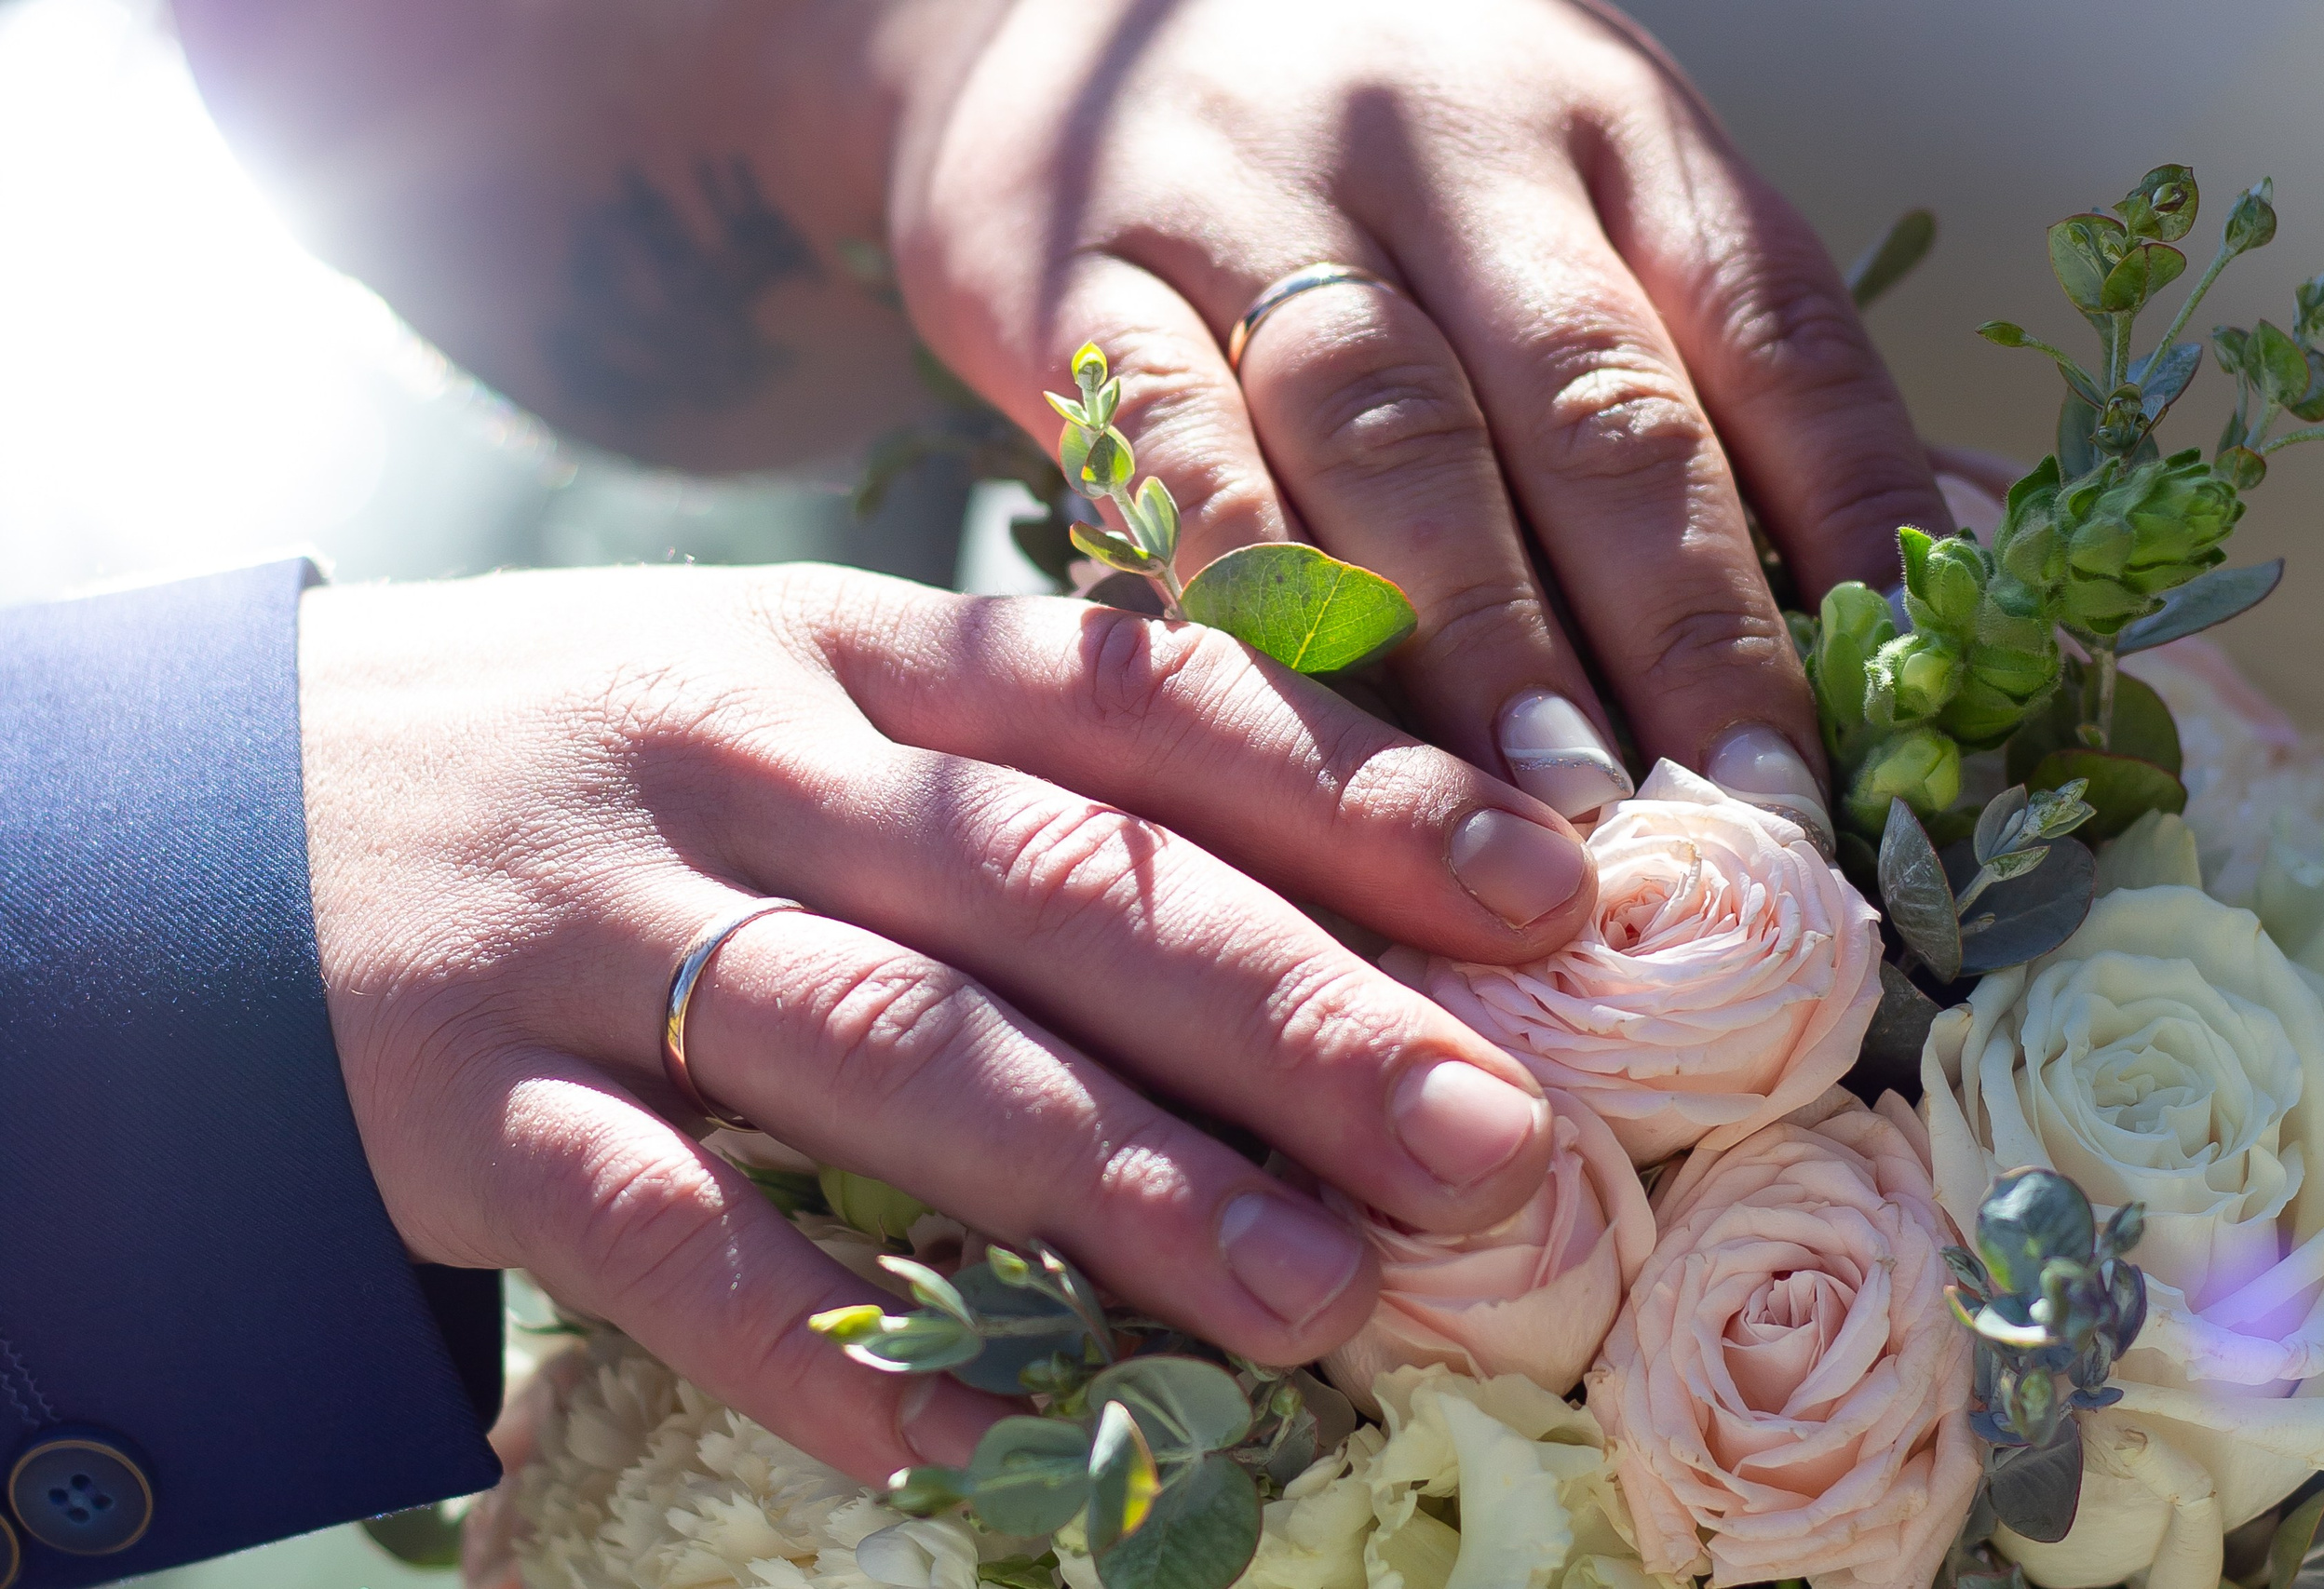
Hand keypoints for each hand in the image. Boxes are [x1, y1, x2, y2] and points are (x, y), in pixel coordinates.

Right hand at [300, 563, 1589, 1480]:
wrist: (201, 811)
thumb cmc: (575, 764)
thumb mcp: (780, 692)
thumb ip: (1000, 757)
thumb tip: (1297, 876)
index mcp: (851, 651)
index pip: (1141, 702)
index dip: (1359, 794)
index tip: (1551, 896)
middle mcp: (745, 760)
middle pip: (1062, 886)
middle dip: (1298, 1013)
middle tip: (1496, 1137)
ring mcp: (600, 925)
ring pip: (898, 1048)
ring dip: (1120, 1181)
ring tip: (1318, 1294)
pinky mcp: (468, 1099)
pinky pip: (660, 1234)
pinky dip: (810, 1340)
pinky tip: (957, 1442)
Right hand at [889, 0, 1952, 830]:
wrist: (1081, 11)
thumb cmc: (1379, 157)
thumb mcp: (1571, 193)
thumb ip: (1703, 371)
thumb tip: (1899, 597)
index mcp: (1614, 128)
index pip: (1775, 331)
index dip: (1844, 539)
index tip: (1874, 734)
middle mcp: (1453, 145)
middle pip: (1594, 400)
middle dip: (1681, 627)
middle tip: (1737, 813)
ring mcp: (1259, 200)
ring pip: (1393, 429)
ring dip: (1482, 633)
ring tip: (1550, 804)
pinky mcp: (1086, 274)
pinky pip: (1175, 442)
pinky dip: (1251, 584)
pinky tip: (1309, 714)